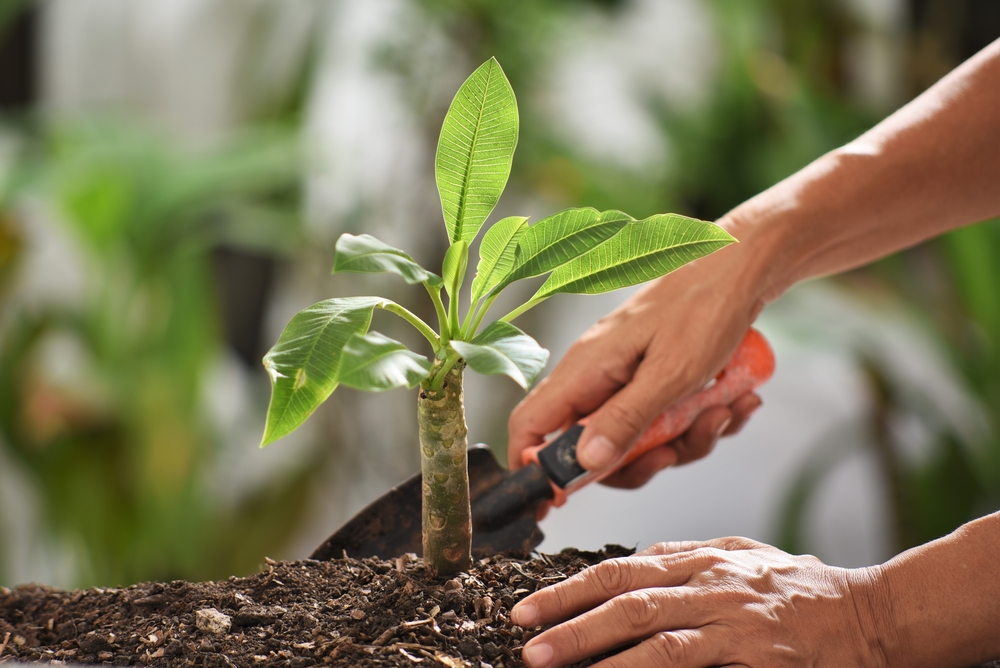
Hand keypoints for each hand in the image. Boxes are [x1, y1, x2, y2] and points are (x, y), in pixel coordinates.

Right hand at [508, 235, 769, 482]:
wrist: (744, 267)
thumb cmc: (705, 306)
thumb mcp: (671, 372)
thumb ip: (626, 420)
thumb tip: (585, 465)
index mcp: (585, 370)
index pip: (530, 427)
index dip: (535, 470)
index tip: (562, 501)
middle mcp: (598, 377)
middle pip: (591, 449)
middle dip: (639, 461)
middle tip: (675, 452)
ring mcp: (627, 379)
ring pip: (638, 440)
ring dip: (685, 440)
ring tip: (725, 411)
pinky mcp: (656, 380)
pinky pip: (667, 423)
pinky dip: (701, 422)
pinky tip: (734, 402)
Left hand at [511, 537, 882, 667]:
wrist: (870, 614)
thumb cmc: (800, 589)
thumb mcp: (740, 556)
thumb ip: (688, 556)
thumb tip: (635, 560)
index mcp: (702, 558)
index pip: (621, 568)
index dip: (570, 586)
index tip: (530, 605)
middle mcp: (710, 582)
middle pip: (624, 594)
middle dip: (567, 615)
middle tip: (523, 634)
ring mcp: (731, 618)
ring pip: (648, 628)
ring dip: (592, 645)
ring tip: (548, 658)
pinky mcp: (752, 654)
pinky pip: (685, 662)